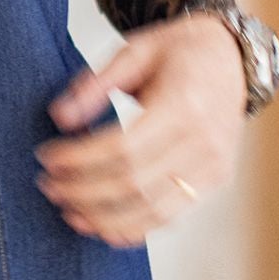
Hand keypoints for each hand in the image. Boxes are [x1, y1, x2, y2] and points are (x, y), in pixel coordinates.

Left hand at [34, 12, 248, 246]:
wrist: (232, 58)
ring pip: (151, 210)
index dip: (79, 158)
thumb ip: (96, 84)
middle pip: (133, 182)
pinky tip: (103, 227)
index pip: (122, 146)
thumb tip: (59, 116)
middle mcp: (203, 141)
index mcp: (183, 103)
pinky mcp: (215, 180)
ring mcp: (212, 165)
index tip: (47, 157)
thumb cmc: (180, 51)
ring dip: (103, 218)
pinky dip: (134, 229)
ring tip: (68, 211)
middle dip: (83, 190)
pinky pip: (171, 216)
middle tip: (48, 185)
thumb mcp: (135, 50)